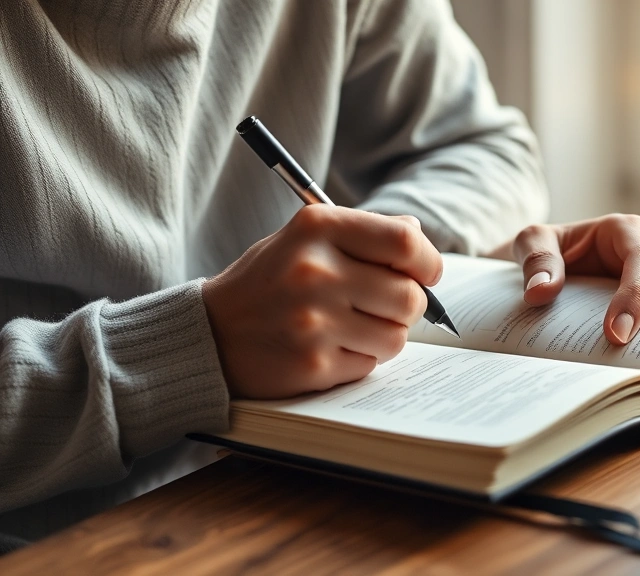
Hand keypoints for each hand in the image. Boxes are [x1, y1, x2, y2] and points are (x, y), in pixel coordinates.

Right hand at [202, 205, 441, 398]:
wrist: (210, 333)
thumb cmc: (270, 281)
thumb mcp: (305, 239)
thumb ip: (363, 233)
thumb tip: (418, 238)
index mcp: (317, 228)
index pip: (405, 243)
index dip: (428, 263)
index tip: (426, 274)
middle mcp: (315, 271)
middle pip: (409, 296)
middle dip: (408, 306)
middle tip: (385, 306)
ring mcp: (313, 321)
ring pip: (396, 337)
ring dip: (384, 336)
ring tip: (352, 327)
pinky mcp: (312, 364)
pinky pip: (369, 365)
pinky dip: (359, 359)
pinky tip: (329, 348)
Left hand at [488, 214, 639, 344]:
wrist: (546, 266)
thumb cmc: (546, 248)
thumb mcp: (532, 242)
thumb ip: (537, 259)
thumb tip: (540, 291)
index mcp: (624, 229)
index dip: (635, 294)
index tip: (614, 332)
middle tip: (619, 347)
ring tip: (626, 357)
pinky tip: (630, 359)